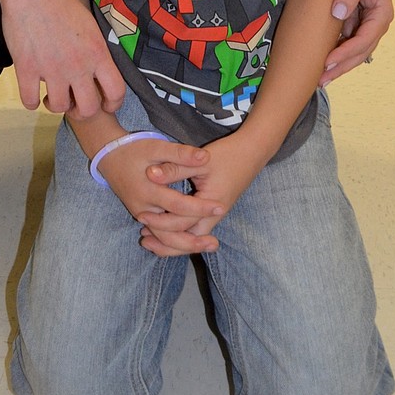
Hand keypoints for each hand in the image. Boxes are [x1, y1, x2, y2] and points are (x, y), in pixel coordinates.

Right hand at [1, 0, 125, 116]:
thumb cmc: (60, 0)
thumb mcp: (90, 25)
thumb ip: (96, 51)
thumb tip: (99, 72)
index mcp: (97, 52)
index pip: (116, 92)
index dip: (112, 104)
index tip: (104, 104)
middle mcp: (78, 65)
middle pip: (88, 109)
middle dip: (81, 110)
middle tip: (73, 101)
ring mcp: (51, 69)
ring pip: (59, 107)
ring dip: (55, 104)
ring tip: (50, 94)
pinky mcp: (26, 69)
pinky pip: (29, 102)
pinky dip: (31, 101)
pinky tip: (32, 90)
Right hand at [99, 139, 223, 249]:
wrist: (109, 157)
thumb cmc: (134, 150)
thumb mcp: (156, 147)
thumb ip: (180, 153)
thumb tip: (205, 157)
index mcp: (148, 191)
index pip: (178, 205)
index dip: (200, 208)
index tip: (220, 207)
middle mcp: (144, 208)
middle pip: (169, 233)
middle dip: (192, 241)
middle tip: (215, 242)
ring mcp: (142, 214)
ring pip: (164, 239)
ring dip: (185, 245)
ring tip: (209, 245)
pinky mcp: (143, 216)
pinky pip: (160, 235)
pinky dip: (174, 242)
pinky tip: (192, 243)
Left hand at [138, 138, 256, 256]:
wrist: (252, 151)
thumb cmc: (228, 154)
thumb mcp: (200, 161)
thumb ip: (175, 168)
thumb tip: (150, 174)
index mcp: (211, 205)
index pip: (183, 223)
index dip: (161, 222)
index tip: (142, 216)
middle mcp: (214, 216)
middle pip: (188, 239)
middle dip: (166, 242)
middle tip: (144, 240)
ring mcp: (214, 215)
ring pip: (191, 236)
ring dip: (172, 239)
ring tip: (149, 239)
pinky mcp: (212, 210)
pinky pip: (194, 228)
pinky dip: (179, 231)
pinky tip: (165, 226)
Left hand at [321, 0, 393, 83]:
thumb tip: (338, 13)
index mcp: (382, 12)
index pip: (365, 39)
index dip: (347, 53)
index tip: (328, 62)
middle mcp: (377, 23)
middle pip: (361, 52)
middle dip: (342, 67)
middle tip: (321, 79)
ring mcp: (367, 24)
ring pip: (355, 52)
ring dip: (339, 66)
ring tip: (320, 78)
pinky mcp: (356, 23)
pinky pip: (348, 43)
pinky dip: (336, 54)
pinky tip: (321, 63)